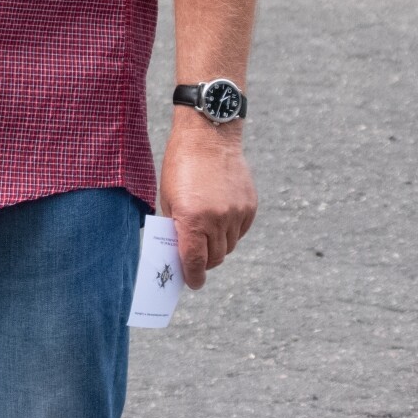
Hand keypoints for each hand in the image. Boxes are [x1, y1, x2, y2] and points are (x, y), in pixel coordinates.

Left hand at [159, 113, 256, 289]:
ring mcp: (236, 213)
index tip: (193, 282)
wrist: (208, 136)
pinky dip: (230, 231)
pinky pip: (240, 231)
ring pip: (229, 246)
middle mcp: (217, 220)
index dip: (193, 276)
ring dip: (217, 246)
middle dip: (204, 262)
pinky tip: (220, 219)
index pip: (195, 261)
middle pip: (214, 257)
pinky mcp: (250, 206)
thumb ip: (175, 227)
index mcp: (191, 219)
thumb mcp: (168, 198)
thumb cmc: (181, 165)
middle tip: (197, 258)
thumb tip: (180, 252)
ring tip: (207, 234)